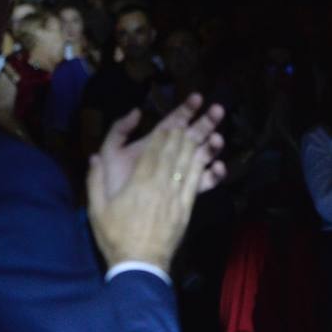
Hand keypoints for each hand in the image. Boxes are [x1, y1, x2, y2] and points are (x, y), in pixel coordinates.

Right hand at [87, 94, 226, 269]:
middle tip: (197, 116)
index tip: (173, 120)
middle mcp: (161, 185)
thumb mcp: (97, 209)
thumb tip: (94, 157)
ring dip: (200, 145)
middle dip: (186, 132)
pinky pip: (198, 183)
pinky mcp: (187, 208)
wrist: (140, 265)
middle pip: (175, 153)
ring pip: (190, 165)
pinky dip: (206, 169)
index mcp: (139, 183)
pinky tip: (212, 159)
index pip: (154, 152)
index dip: (164, 134)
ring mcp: (177, 197)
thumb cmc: (115, 236)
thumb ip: (95, 180)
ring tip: (210, 129)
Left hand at [94, 94, 225, 200]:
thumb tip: (137, 111)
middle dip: (205, 122)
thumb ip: (119, 132)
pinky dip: (214, 174)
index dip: (185, 110)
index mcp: (152, 147)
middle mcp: (169, 159)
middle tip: (218, 110)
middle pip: (190, 136)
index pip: (171, 123)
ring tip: (218, 138)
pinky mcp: (188, 194)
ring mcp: (180, 176)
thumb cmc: (115, 191)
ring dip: (212, 146)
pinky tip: (219, 166)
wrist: (124, 235)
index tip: (197, 97)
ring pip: (201, 157)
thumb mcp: (111, 155)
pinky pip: (204, 182)